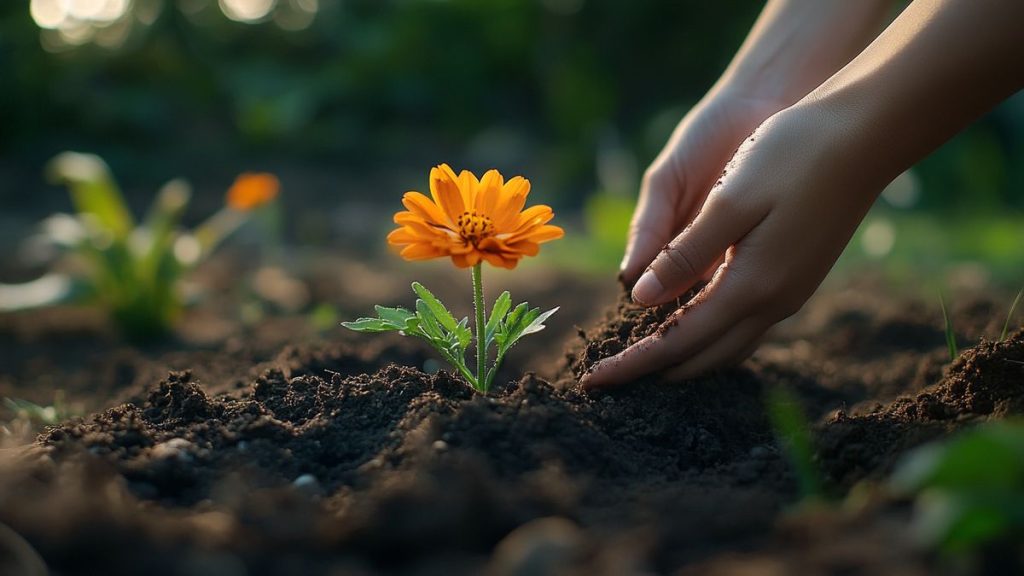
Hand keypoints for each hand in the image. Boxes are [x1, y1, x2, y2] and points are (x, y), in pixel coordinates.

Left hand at [584, 102, 883, 387]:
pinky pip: (746, 325)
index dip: (633, 364)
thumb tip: (639, 297)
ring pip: (728, 346)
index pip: (678, 343)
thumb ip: (684, 254)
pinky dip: (712, 335)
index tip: (594, 381)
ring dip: (686, 357)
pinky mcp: (799, 276)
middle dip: (653, 369)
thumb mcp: (730, 201)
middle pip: (703, 356)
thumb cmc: (794, 155)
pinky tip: (695, 323)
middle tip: (610, 379)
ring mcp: (791, 292)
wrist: (868, 135)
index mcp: (752, 286)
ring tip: (646, 360)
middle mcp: (774, 301)